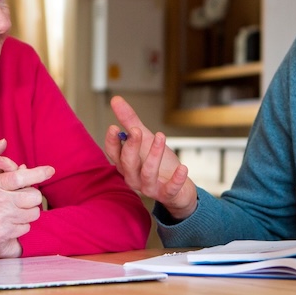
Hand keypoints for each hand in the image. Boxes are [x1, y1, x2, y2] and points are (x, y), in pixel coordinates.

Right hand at [0, 139, 54, 256]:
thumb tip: (2, 142)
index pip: (21, 176)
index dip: (38, 173)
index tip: (50, 170)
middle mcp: (0, 201)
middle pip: (33, 196)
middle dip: (32, 196)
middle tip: (25, 196)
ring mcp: (3, 218)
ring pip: (33, 213)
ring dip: (28, 211)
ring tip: (17, 209)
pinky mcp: (4, 233)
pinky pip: (25, 228)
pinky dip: (21, 225)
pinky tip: (11, 221)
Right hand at [103, 95, 197, 219]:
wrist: (179, 188)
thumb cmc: (160, 164)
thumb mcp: (146, 139)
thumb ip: (130, 121)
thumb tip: (115, 99)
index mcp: (126, 164)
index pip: (114, 154)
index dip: (112, 142)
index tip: (114, 127)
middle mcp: (133, 177)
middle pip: (127, 163)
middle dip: (131, 147)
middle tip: (136, 130)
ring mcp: (149, 187)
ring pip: (147, 174)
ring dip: (154, 155)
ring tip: (161, 137)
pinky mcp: (166, 195)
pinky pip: (169, 189)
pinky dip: (176, 179)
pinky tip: (183, 167)